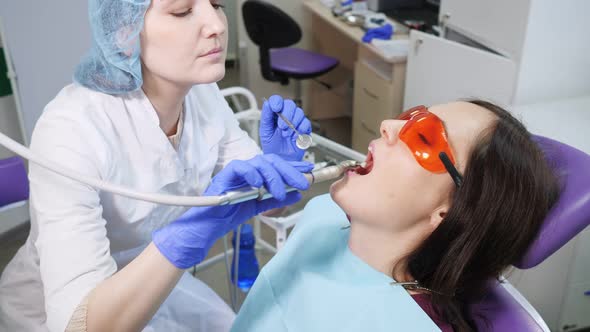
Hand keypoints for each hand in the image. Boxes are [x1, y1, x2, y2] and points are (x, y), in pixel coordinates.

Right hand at [152, 154, 313, 268]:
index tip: (309, 170)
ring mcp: (235, 172)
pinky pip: (240, 167)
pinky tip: (260, 185)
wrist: (207, 227)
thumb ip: (274, 199)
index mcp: (254, 175)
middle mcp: (246, 170)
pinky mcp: (224, 176)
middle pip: (271, 161)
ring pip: (258, 162)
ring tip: (281, 192)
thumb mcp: (257, 207)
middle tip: (303, 182)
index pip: (277, 165)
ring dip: (274, 176)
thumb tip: (296, 194)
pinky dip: (252, 174)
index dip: (294, 166)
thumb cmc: (227, 215)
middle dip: (289, 170)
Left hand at [260, 95, 311, 160]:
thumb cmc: (272, 147)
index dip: (277, 101)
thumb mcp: (265, 132)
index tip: (275, 108)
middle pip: (290, 104)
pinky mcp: (305, 129)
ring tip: (286, 134)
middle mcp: (286, 116)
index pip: (277, 100)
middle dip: (286, 115)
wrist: (281, 160)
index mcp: (275, 114)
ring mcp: (296, 122)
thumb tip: (267, 104)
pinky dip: (300, 129)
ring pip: (299, 112)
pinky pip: (306, 123)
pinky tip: (294, 137)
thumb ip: (266, 117)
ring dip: (292, 123)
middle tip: (282, 127)